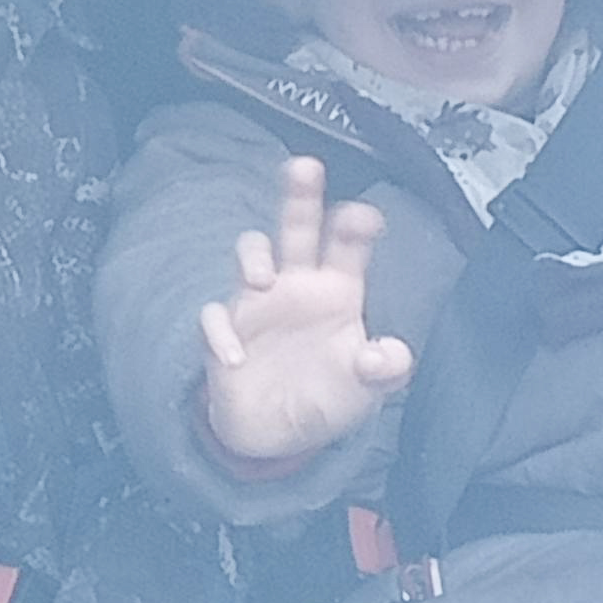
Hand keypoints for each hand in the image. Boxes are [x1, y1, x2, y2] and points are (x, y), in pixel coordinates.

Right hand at [199, 157, 414, 459]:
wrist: (278, 435)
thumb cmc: (326, 395)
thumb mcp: (367, 389)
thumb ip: (384, 371)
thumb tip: (388, 355)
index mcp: (336, 289)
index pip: (347, 245)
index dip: (355, 225)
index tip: (365, 217)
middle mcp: (296, 284)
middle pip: (296, 226)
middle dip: (300, 195)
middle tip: (306, 167)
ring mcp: (258, 303)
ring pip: (251, 254)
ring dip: (253, 256)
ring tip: (262, 279)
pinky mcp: (226, 331)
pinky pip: (214, 319)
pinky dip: (220, 335)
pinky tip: (236, 359)